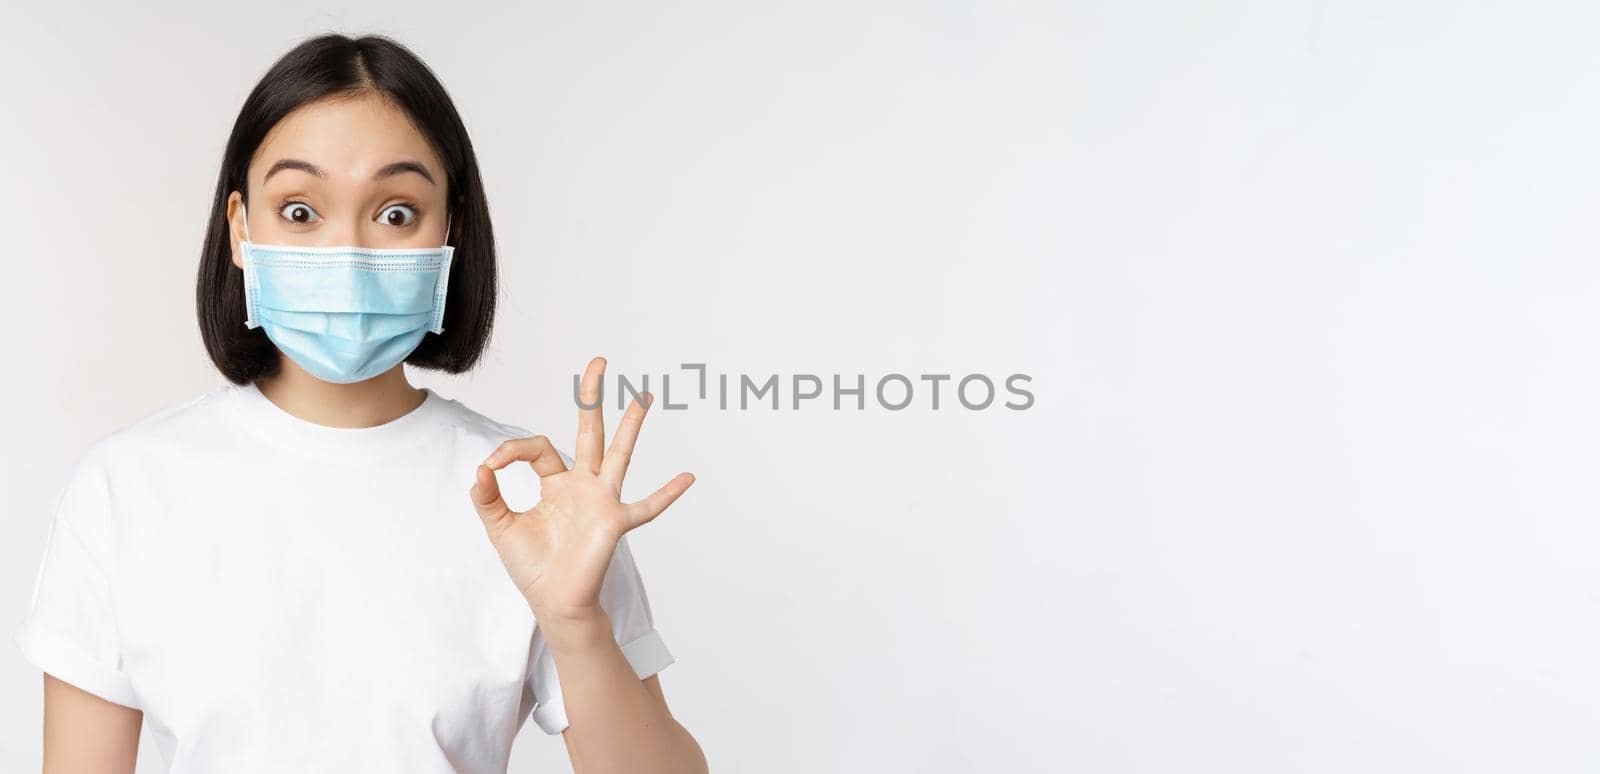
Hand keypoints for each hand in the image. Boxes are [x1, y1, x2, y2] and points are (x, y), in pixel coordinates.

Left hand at [467, 356, 694, 622]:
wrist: (552, 601)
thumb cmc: (532, 566)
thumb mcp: (499, 527)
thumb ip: (487, 498)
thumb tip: (478, 469)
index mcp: (556, 483)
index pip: (537, 448)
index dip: (511, 451)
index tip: (490, 468)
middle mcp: (583, 485)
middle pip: (589, 432)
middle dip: (592, 397)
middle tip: (598, 361)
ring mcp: (602, 501)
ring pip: (618, 454)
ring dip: (631, 425)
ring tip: (644, 397)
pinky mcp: (613, 522)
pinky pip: (646, 507)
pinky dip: (666, 494)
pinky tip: (687, 477)